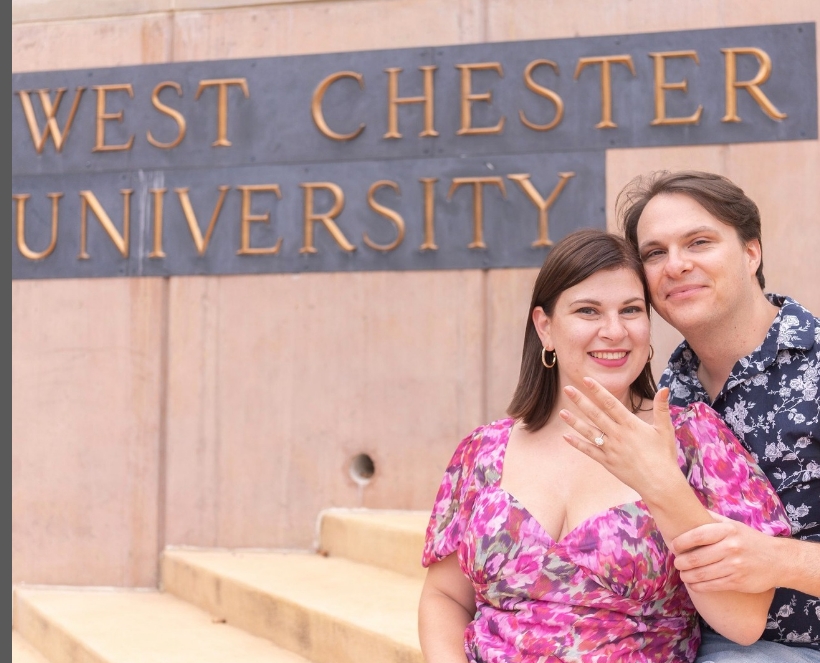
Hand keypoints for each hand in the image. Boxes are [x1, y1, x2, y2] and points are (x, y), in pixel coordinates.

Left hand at [558, 378, 679, 499]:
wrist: (660, 483)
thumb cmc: (664, 455)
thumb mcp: (665, 429)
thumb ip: (661, 408)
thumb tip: (665, 388)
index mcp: (630, 424)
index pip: (610, 403)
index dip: (597, 391)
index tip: (586, 380)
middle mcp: (618, 435)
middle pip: (595, 414)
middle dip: (580, 400)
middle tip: (567, 389)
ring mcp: (611, 449)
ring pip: (589, 432)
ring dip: (574, 422)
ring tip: (561, 412)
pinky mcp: (607, 462)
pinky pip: (589, 451)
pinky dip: (577, 444)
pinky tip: (566, 437)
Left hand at [671, 512, 781, 593]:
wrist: (779, 561)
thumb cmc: (750, 540)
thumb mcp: (734, 525)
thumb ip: (712, 519)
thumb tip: (688, 508)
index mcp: (728, 530)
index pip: (696, 535)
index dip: (681, 542)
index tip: (673, 546)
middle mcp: (730, 547)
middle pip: (695, 557)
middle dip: (680, 562)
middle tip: (676, 563)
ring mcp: (734, 566)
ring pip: (701, 574)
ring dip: (686, 576)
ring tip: (682, 574)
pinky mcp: (737, 582)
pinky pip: (711, 586)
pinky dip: (697, 586)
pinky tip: (692, 584)